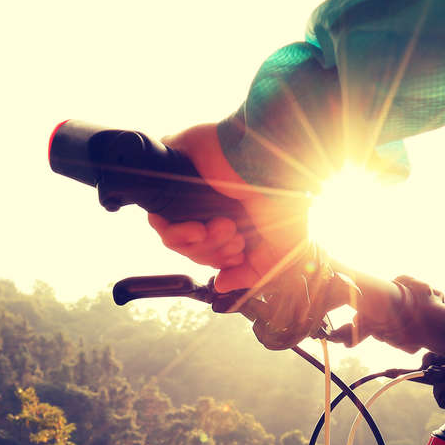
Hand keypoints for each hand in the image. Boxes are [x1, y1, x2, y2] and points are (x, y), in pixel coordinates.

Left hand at [146, 123, 309, 292]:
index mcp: (233, 219)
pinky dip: (179, 233)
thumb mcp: (280, 250)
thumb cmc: (284, 196)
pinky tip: (199, 227)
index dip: (223, 261)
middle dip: (215, 253)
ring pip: (177, 240)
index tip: (239, 255)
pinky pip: (160, 221)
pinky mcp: (171, 180)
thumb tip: (221, 284)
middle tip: (236, 237)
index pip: (211, 254)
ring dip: (202, 244)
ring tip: (224, 226)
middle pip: (193, 250)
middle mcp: (209, 207)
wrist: (271, 160)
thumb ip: (253, 273)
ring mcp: (189, 193)